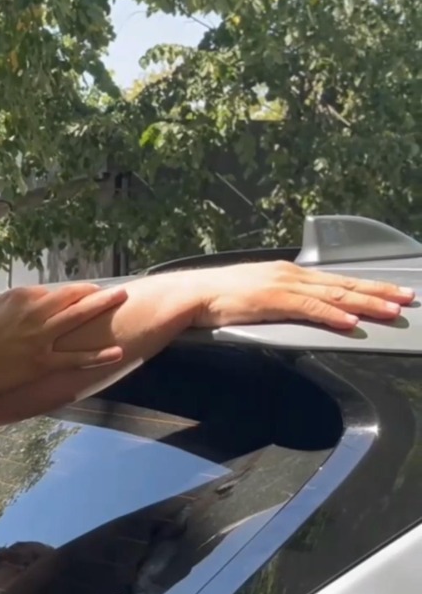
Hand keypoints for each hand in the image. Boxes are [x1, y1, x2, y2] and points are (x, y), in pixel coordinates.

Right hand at [0, 284, 127, 396]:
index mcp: (19, 297)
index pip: (48, 291)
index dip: (63, 294)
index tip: (72, 295)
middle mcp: (36, 313)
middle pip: (72, 297)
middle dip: (94, 292)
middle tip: (112, 291)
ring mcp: (42, 338)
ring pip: (80, 318)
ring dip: (103, 307)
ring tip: (121, 299)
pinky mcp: (44, 363)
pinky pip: (76, 358)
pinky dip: (98, 356)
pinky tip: (117, 352)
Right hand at [189, 262, 412, 329]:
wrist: (193, 293)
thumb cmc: (218, 297)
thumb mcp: (257, 294)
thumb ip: (281, 300)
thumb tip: (299, 309)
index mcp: (289, 273)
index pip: (336, 280)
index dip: (366, 286)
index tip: (390, 291)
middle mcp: (291, 275)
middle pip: (343, 284)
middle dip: (378, 292)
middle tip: (406, 297)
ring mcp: (284, 286)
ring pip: (334, 294)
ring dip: (365, 303)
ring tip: (391, 310)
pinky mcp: (273, 300)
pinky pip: (309, 308)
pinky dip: (332, 313)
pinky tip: (350, 320)